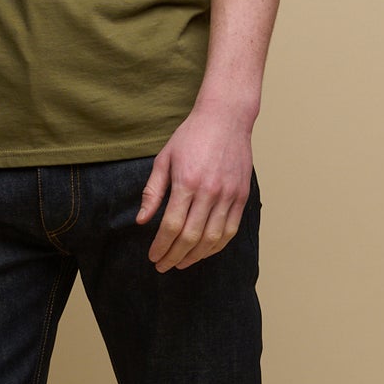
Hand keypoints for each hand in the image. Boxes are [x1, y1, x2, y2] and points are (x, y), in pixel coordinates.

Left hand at [135, 107, 252, 270]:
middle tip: (162, 266)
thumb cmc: (191, 136)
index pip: (171, 225)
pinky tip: (203, 251)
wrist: (226, 118)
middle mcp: (210, 191)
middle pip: (191, 237)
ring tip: (181, 263)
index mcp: (187, 182)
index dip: (161, 246)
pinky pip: (231, 230)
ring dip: (195, 256)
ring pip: (213, 238)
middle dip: (174, 256)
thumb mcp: (164, 159)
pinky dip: (217, 246)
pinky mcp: (241, 195)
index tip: (152, 256)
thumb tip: (142, 221)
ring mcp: (229, 195)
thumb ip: (153, 192)